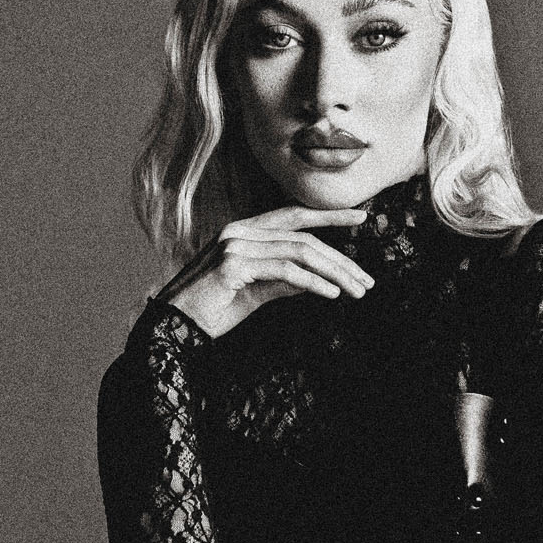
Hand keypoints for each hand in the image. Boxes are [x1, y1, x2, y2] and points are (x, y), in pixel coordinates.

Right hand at [160, 205, 374, 336]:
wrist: (175, 328)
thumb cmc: (212, 310)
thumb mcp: (256, 292)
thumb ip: (285, 280)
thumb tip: (319, 279)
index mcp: (244, 231)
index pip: (294, 215)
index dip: (328, 215)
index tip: (361, 218)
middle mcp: (239, 231)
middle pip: (303, 236)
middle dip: (341, 257)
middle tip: (366, 280)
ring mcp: (235, 245)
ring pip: (300, 251)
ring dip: (334, 272)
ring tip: (356, 291)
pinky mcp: (233, 265)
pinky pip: (285, 270)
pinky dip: (313, 282)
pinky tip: (332, 294)